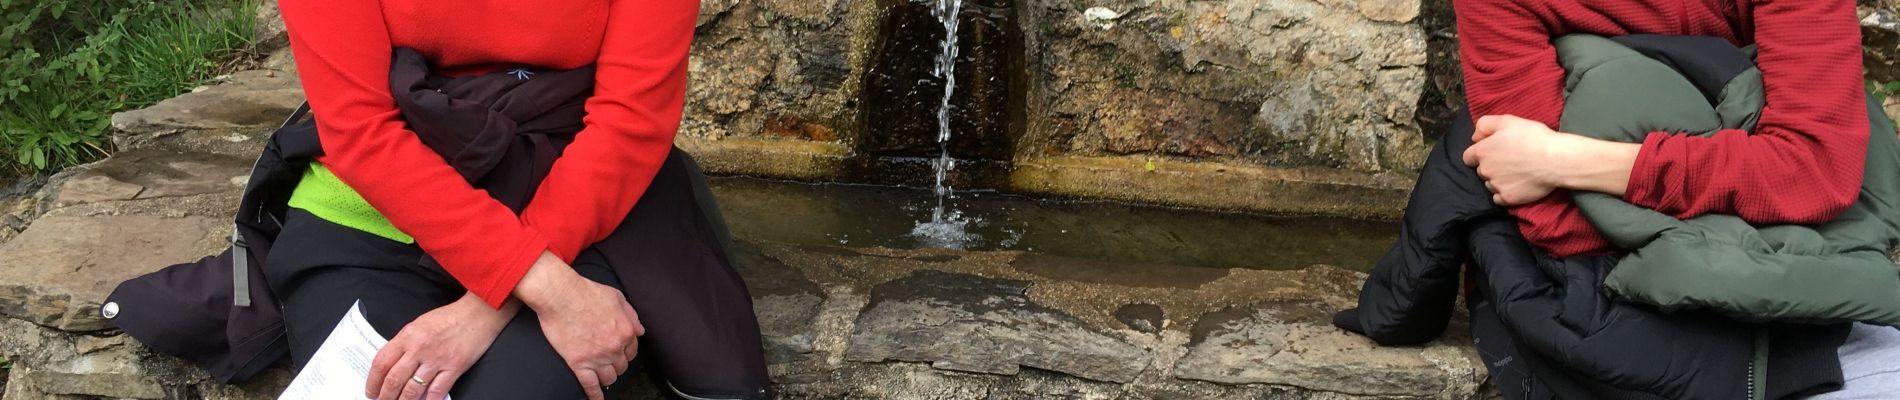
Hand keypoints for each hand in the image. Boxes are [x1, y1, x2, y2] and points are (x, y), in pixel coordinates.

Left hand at [367, 294, 516, 399]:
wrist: (479, 312)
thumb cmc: (450, 317)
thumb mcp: (420, 324)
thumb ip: (405, 343)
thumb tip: (393, 365)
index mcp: (408, 336)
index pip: (382, 363)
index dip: (373, 381)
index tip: (371, 390)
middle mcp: (420, 348)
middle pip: (394, 379)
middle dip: (385, 396)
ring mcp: (437, 359)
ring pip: (412, 389)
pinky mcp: (455, 367)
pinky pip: (436, 391)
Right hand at [514, 251, 644, 399]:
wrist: (560, 295)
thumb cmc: (586, 292)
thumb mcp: (617, 298)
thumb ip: (631, 315)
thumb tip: (640, 330)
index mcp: (626, 331)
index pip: (632, 351)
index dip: (626, 353)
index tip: (620, 354)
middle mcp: (614, 347)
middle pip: (621, 366)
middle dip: (617, 365)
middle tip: (609, 363)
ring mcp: (597, 357)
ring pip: (609, 377)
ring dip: (607, 378)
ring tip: (602, 377)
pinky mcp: (579, 363)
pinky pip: (590, 385)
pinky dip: (594, 395)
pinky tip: (596, 399)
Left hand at [1463, 115, 1574, 204]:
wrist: (1555, 159)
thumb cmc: (1532, 137)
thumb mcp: (1507, 120)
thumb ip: (1485, 125)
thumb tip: (1475, 137)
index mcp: (1483, 151)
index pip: (1468, 157)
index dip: (1479, 154)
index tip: (1492, 152)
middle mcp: (1485, 170)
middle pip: (1480, 171)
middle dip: (1490, 166)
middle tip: (1509, 161)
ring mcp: (1496, 186)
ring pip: (1490, 184)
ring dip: (1497, 180)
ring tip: (1516, 173)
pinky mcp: (1508, 198)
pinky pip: (1498, 199)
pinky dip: (1504, 193)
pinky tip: (1516, 186)